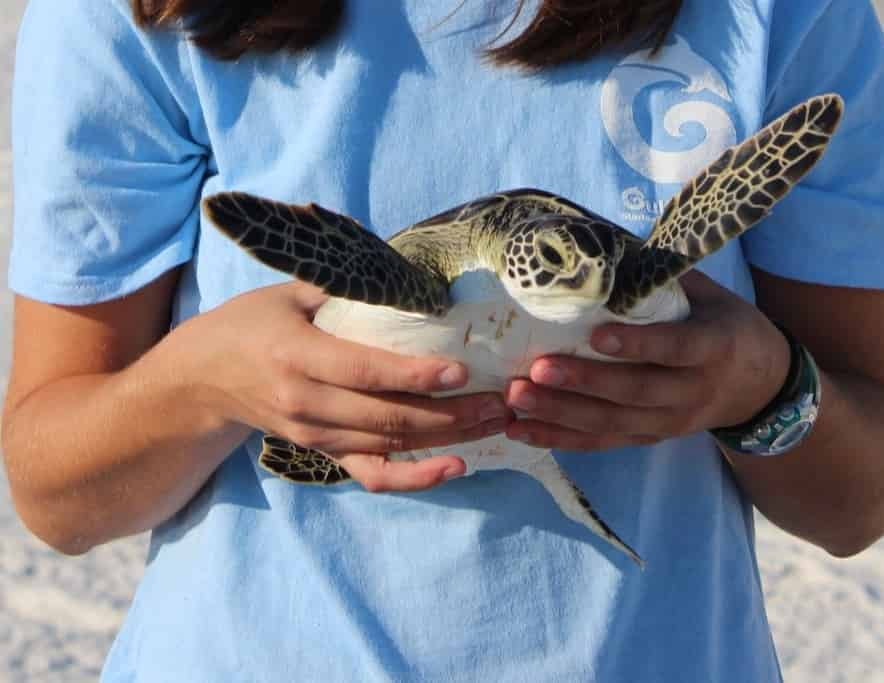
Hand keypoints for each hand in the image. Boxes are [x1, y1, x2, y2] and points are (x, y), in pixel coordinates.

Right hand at [178, 281, 512, 491]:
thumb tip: (408, 276)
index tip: (462, 371)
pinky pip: (372, 475)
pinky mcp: (322, 453)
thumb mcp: (287, 293)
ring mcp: (315, 435)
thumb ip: (342, 287)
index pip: (365, 371)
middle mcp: (307, 402)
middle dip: (451, 413)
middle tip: (502, 401)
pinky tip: (455, 469)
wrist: (202, 378)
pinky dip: (414, 479)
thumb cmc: (251, 324)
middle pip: (388, 417)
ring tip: (496, 422)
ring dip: (448, 438)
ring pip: (390, 445)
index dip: (415, 375)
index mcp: (297, 355)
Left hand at [504, 271, 790, 450]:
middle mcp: (693, 391)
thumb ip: (660, 278)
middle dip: (583, 383)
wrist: (761, 385)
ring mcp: (671, 421)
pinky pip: (604, 443)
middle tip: (535, 370)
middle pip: (635, 392)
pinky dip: (561, 439)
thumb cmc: (723, 324)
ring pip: (614, 423)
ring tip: (517, 399)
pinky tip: (522, 430)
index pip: (674, 349)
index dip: (637, 345)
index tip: (595, 336)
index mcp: (713, 346)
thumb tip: (600, 243)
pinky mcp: (650, 438)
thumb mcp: (707, 295)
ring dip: (561, 414)